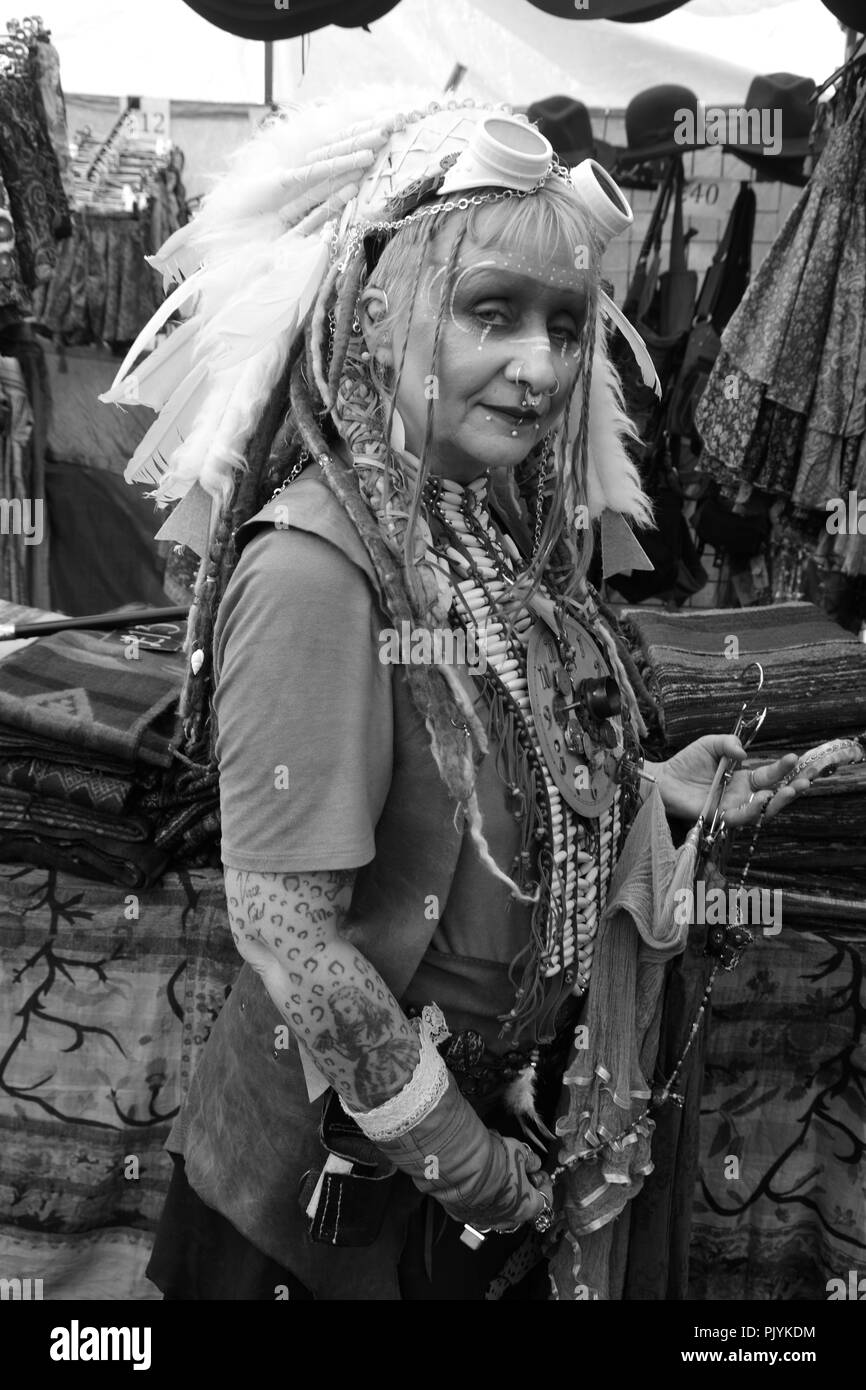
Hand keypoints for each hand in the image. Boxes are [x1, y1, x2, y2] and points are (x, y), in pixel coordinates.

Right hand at [369, 1073, 549, 1230]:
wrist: (459, 1164)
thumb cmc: (492, 1159)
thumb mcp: (519, 1151)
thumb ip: (530, 1160)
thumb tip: (534, 1162)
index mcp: (525, 1207)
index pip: (544, 1202)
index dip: (544, 1186)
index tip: (540, 1174)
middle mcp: (505, 1220)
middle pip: (520, 1209)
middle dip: (521, 1192)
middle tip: (519, 1173)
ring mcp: (482, 1221)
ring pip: (497, 1212)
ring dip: (500, 1198)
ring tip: (496, 1176)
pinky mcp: (462, 1216)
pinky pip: (475, 1210)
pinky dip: (478, 1199)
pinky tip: (475, 1182)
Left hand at [653, 735, 812, 827]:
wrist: (664, 779)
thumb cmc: (687, 762)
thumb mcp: (711, 744)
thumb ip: (728, 743)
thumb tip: (744, 753)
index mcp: (743, 778)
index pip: (770, 774)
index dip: (784, 768)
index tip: (796, 758)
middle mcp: (742, 795)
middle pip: (773, 795)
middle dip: (792, 789)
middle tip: (805, 781)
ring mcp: (732, 807)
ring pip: (762, 810)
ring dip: (779, 801)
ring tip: (791, 790)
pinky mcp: (720, 817)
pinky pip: (740, 817)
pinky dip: (753, 811)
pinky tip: (762, 800)